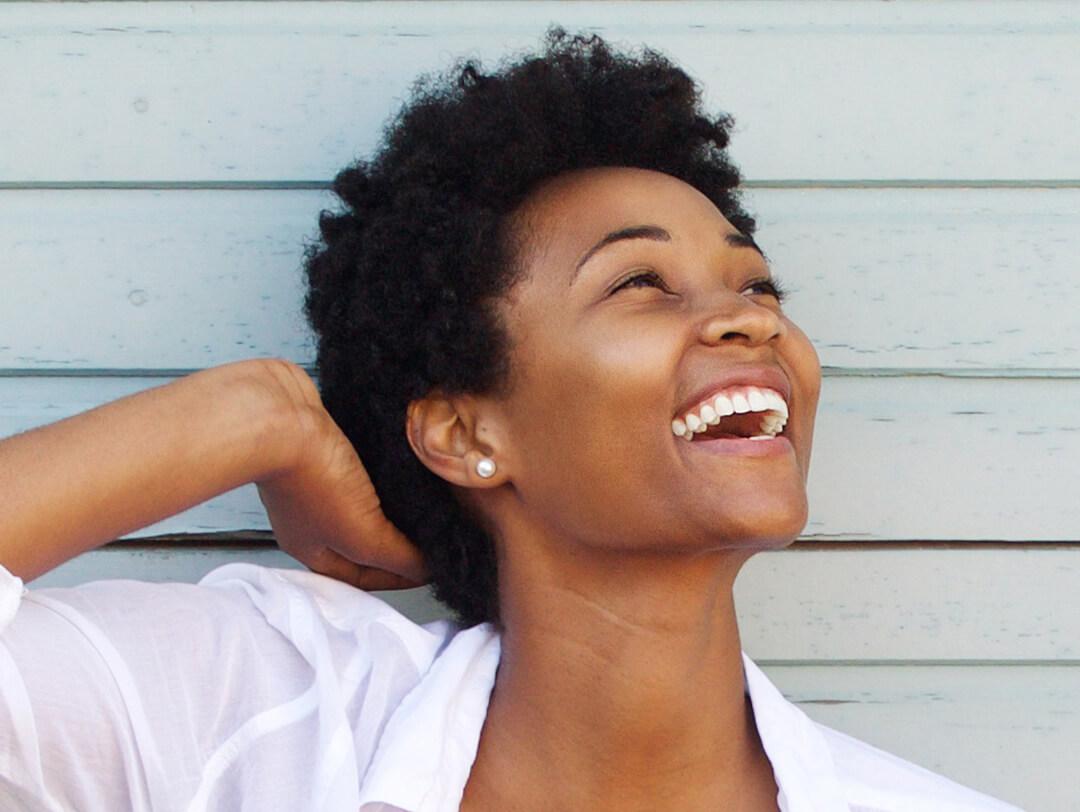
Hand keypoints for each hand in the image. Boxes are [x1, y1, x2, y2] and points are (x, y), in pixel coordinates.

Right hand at [253, 360, 427, 590]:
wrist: (282, 417)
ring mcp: (316, 481)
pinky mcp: (326, 450)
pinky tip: (403, 469)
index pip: (361, 576)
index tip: (431, 569)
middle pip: (361, 542)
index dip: (398, 576)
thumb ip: (395, 557)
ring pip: (362, 505)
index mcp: (312, 548)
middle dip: (395, 543)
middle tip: (431, 538)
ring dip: (392, 507)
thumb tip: (425, 569)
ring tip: (424, 505)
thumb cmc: (309, 478)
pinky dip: (383, 475)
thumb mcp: (362, 535)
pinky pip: (361, 471)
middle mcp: (312, 518)